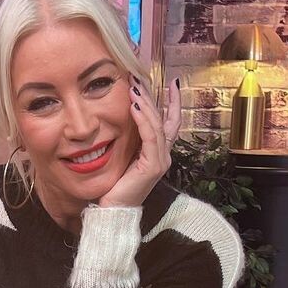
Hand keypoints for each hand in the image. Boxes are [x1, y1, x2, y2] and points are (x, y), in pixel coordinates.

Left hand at [97, 75, 181, 208]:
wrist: (113, 210)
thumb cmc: (115, 185)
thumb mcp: (124, 156)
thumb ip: (131, 138)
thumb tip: (126, 114)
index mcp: (158, 153)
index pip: (171, 123)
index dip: (173, 103)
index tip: (172, 83)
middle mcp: (164, 156)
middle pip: (164, 119)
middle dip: (154, 96)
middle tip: (139, 77)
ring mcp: (160, 162)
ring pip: (158, 125)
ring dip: (146, 104)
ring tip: (135, 86)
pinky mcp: (152, 166)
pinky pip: (150, 137)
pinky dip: (143, 120)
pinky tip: (134, 106)